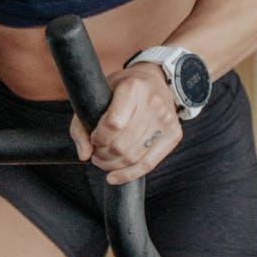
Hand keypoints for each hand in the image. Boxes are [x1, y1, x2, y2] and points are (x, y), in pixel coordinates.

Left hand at [69, 63, 181, 184]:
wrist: (155, 80)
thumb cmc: (121, 89)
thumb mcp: (98, 95)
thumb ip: (81, 124)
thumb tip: (83, 155)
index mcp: (132, 87)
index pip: (113, 123)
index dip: (99, 137)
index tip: (93, 139)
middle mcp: (152, 102)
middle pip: (123, 143)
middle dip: (104, 155)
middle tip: (96, 155)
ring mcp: (166, 119)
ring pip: (135, 156)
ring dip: (114, 165)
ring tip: (104, 162)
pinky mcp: (174, 134)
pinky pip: (150, 163)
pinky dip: (129, 174)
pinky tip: (115, 176)